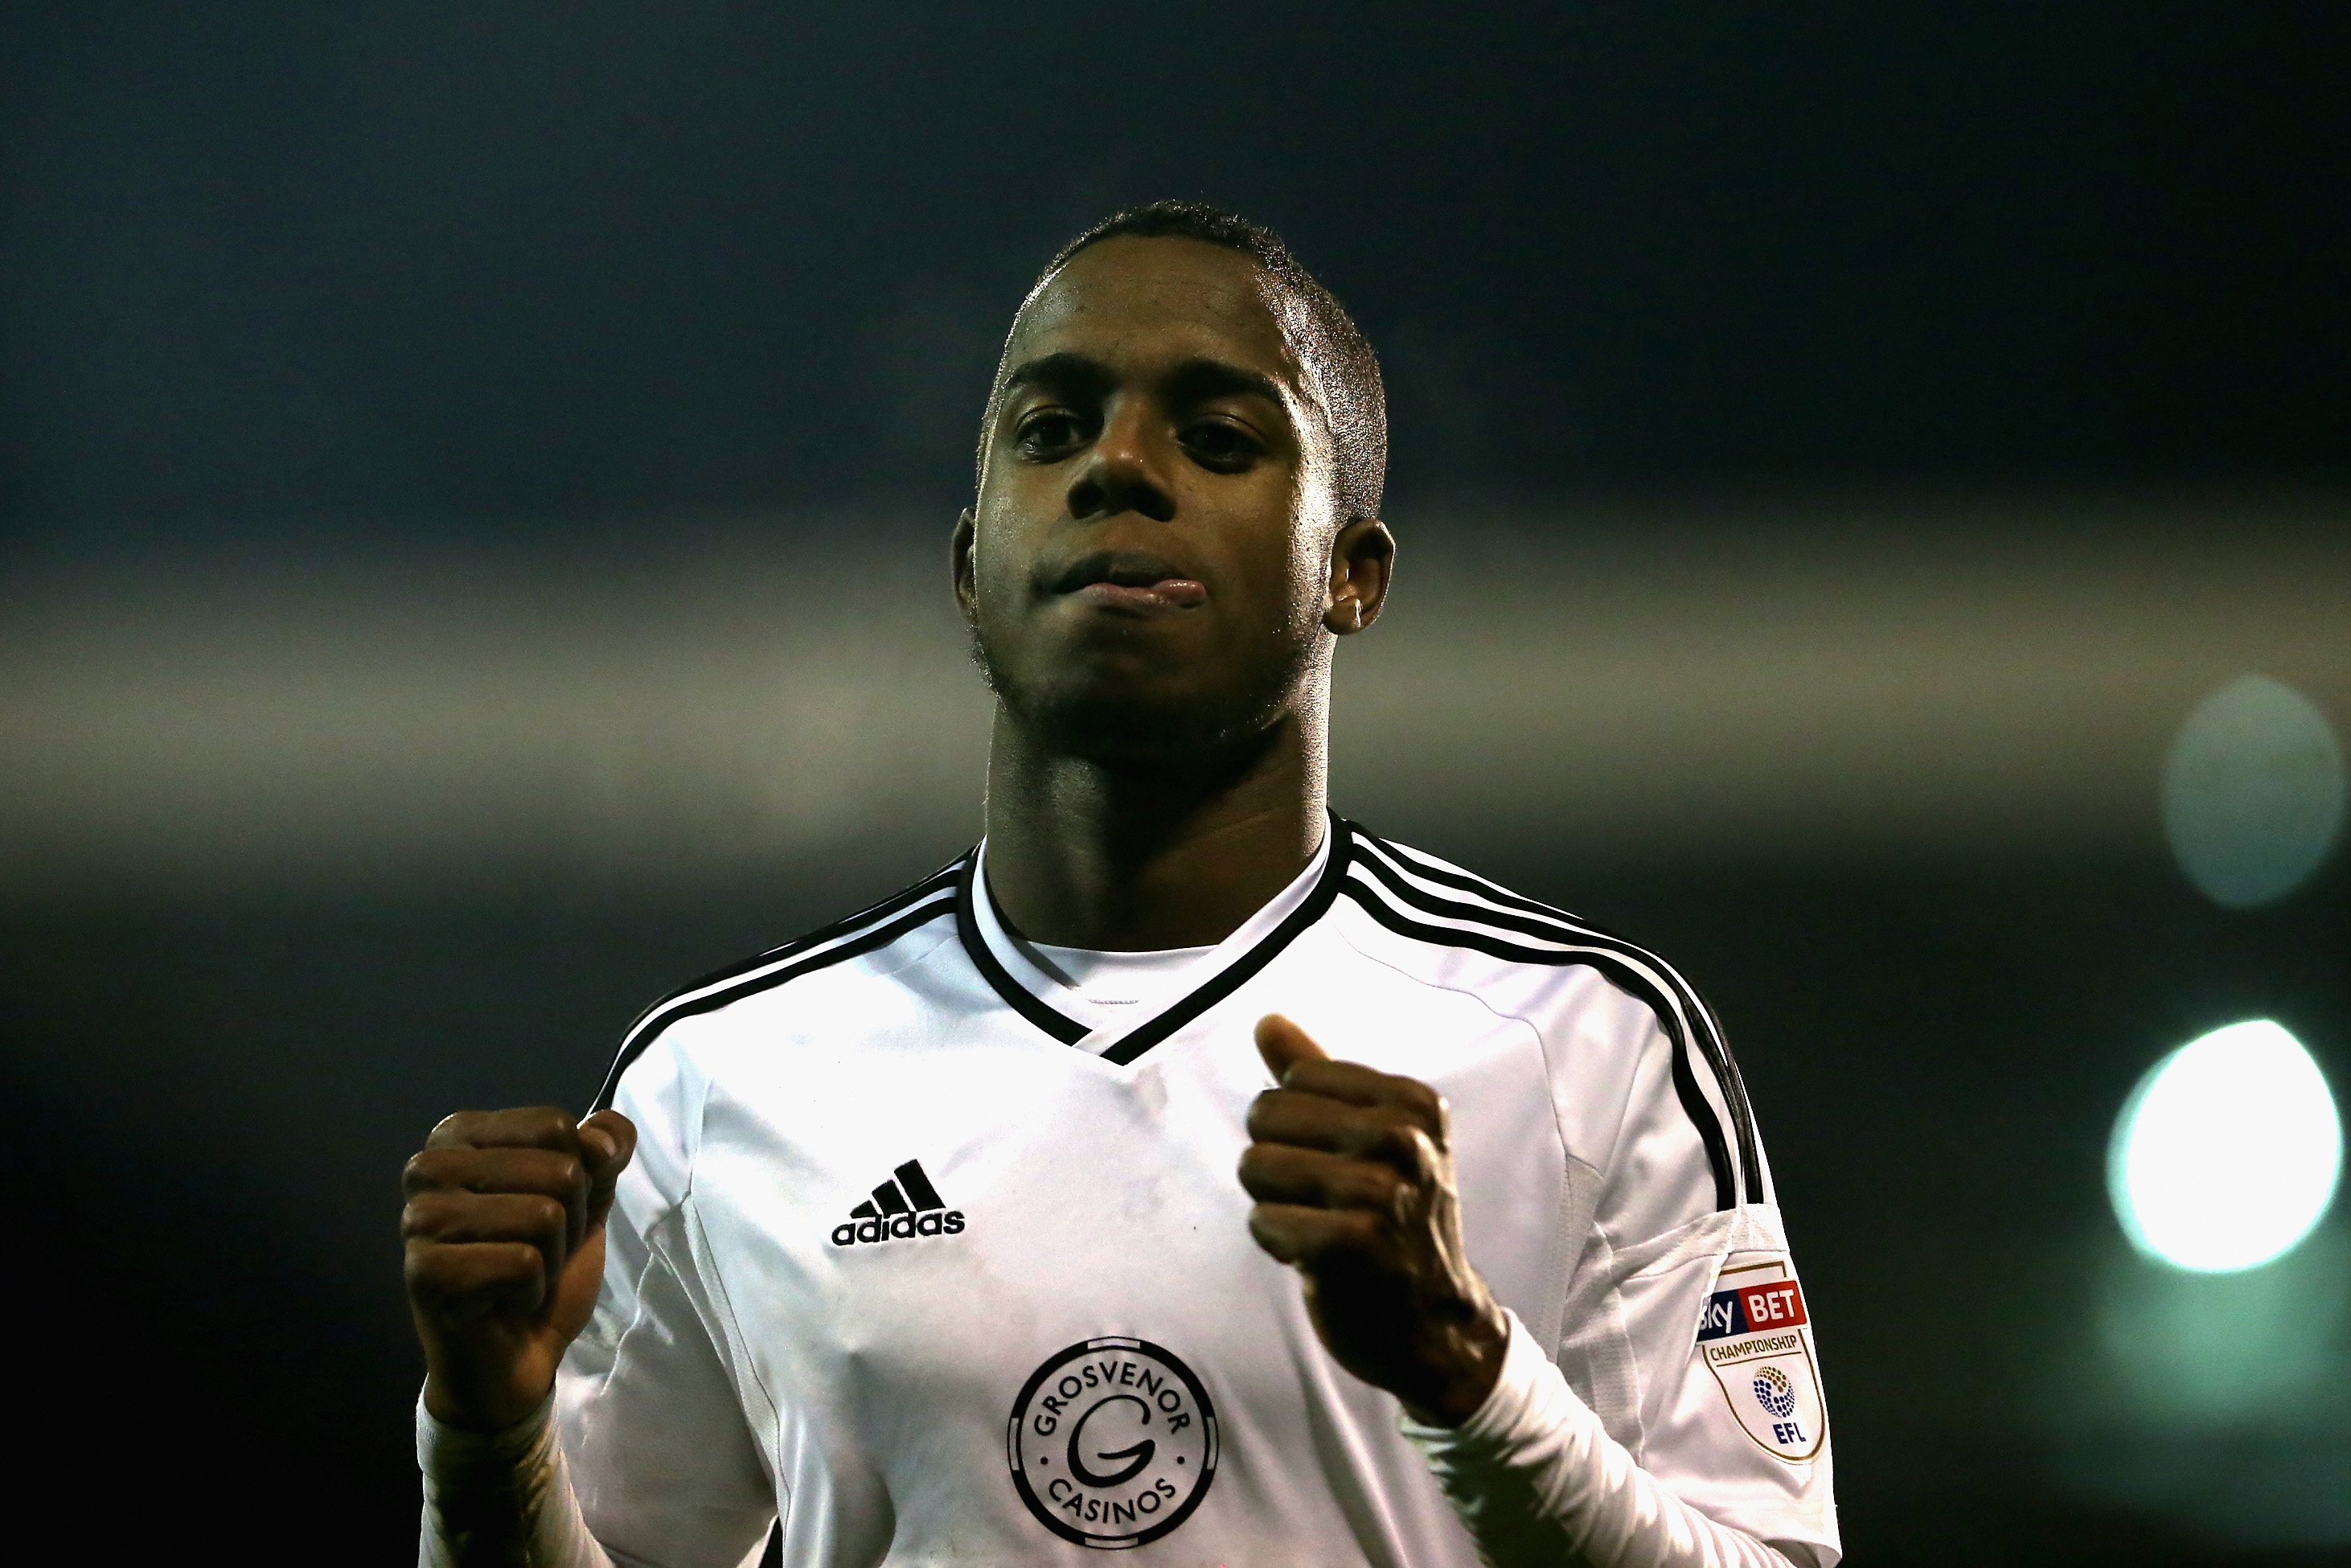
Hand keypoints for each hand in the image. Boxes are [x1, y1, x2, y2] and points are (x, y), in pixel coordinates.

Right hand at [402, 1106, 636, 1431]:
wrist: (517, 1355)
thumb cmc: (545, 1266)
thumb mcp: (587, 1196)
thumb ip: (604, 1149)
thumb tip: (604, 1135)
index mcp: (459, 1134)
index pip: (554, 1125)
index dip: (578, 1174)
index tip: (548, 1209)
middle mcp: (428, 1166)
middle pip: (558, 1171)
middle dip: (569, 1223)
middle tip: (536, 1253)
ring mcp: (418, 1220)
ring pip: (544, 1216)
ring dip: (551, 1259)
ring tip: (520, 1278)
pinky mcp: (424, 1273)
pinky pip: (523, 1264)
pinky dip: (531, 1291)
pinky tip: (502, 1303)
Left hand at [1238, 1015, 1507, 1425]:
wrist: (1436, 1323)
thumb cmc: (1395, 1222)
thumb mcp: (1374, 1139)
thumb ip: (1317, 1075)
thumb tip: (1267, 1022)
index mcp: (1413, 1102)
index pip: (1295, 1079)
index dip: (1294, 1126)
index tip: (1336, 1162)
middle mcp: (1405, 1138)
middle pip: (1267, 1116)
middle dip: (1275, 1162)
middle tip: (1320, 1200)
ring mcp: (1384, 1191)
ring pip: (1257, 1165)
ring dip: (1271, 1204)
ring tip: (1315, 1226)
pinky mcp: (1357, 1243)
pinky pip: (1264, 1220)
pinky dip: (1274, 1241)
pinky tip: (1311, 1256)